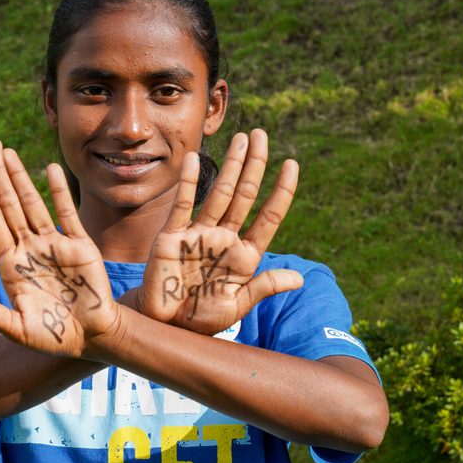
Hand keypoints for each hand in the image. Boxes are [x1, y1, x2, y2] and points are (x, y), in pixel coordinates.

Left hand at [0, 140, 118, 357]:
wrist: (91, 339)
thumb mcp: (17, 329)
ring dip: (20, 177)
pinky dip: (58, 191)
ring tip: (7, 151)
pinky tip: (47, 169)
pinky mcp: (79, 245)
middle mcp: (28, 249)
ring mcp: (53, 245)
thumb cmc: (52, 338)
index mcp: (10, 265)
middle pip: (9, 204)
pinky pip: (66, 213)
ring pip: (32, 203)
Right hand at [135, 129, 303, 334]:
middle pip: (244, 195)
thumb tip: (299, 279)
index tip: (292, 164)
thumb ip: (263, 287)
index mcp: (243, 256)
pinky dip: (187, 182)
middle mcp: (223, 239)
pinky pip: (181, 205)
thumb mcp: (235, 306)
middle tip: (261, 135)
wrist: (163, 328)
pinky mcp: (172, 236)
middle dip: (255, 165)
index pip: (268, 218)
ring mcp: (198, 234)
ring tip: (242, 138)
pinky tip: (194, 159)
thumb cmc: (199, 319)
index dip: (281, 192)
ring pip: (218, 193)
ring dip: (231, 166)